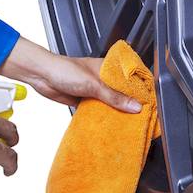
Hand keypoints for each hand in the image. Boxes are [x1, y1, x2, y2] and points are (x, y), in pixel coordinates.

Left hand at [0, 37, 141, 112]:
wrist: (41, 76)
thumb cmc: (64, 70)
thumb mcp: (93, 84)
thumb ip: (113, 96)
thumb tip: (134, 106)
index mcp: (108, 67)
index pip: (130, 78)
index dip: (140, 89)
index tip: (150, 102)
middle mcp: (103, 78)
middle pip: (121, 93)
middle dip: (130, 103)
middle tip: (142, 116)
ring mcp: (94, 89)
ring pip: (110, 102)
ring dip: (116, 111)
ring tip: (129, 123)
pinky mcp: (85, 99)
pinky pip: (98, 109)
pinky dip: (104, 116)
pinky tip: (111, 124)